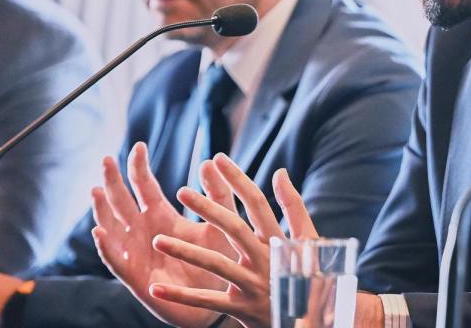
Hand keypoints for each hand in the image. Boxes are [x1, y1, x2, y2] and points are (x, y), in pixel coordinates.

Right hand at [91, 141, 237, 327]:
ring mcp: (136, 253)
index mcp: (162, 216)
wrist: (221, 298)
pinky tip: (100, 234)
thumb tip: (210, 160)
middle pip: (122, 202)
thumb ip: (218, 194)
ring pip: (112, 228)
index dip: (139, 167)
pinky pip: (116, 261)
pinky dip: (107, 248)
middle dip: (113, 181)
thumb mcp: (221, 222)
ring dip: (102, 211)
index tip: (139, 145)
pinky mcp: (136, 277)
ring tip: (96, 191)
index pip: (145, 186)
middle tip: (107, 160)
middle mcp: (144, 232)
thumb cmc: (219, 258)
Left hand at [147, 154, 318, 327]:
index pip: (257, 204)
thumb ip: (293, 207)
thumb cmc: (309, 275)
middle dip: (208, 208)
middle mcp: (266, 260)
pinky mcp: (242, 309)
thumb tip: (280, 172)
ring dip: (186, 251)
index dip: (237, 179)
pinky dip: (182, 297)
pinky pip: (208, 302)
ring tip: (157, 240)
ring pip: (217, 265)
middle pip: (235, 229)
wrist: (314, 320)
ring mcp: (253, 285)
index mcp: (279, 240)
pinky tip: (156, 289)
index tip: (217, 159)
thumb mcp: (309, 241)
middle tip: (182, 191)